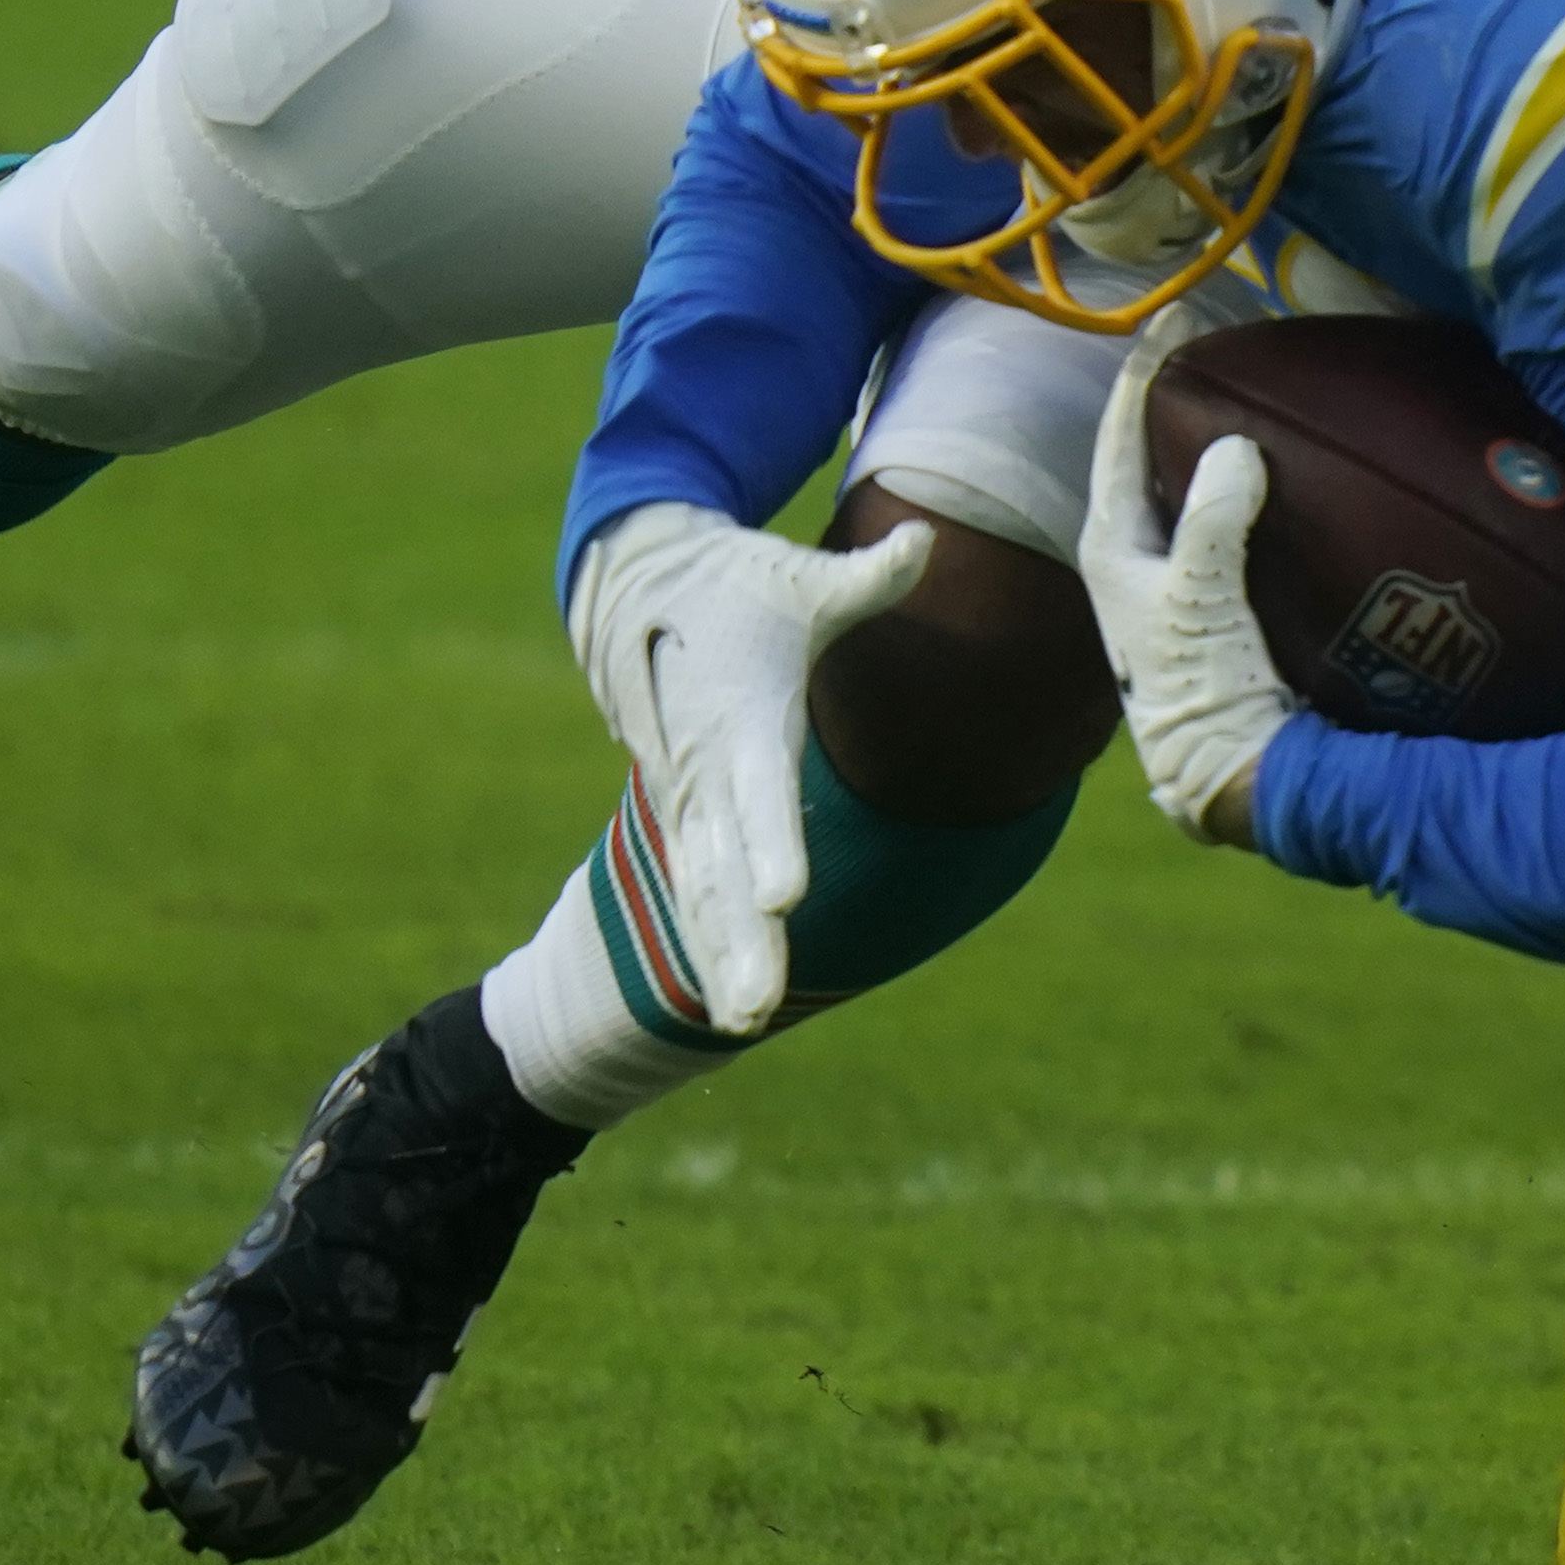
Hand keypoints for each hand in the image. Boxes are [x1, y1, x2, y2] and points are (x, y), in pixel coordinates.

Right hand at [564, 501, 935, 1031]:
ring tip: (747, 1024)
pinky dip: (710, 951)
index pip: (758, 791)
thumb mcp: (799, 578)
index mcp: (741, 717)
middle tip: (757, 1005)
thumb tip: (928, 541)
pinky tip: (735, 1016)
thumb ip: (867, 577)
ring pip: (703, 896)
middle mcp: (707, 772)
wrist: (636, 588)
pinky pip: (696, 895)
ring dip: (723, 962)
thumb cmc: (739, 586)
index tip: (784, 897)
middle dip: (739, 940)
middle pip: (723, 869)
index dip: (769, 843)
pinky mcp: (686, 819)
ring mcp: (689, 802)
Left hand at [1078, 320, 1294, 840]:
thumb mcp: (1200, 594)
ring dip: (1210, 438)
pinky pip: (1221, 518)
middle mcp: (1133, 553)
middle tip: (1219, 341)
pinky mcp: (1210, 598)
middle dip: (1178, 396)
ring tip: (1249, 388)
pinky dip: (1242, 483)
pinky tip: (1278, 466)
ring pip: (1185, 484)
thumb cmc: (1200, 682)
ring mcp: (1171, 576)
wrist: (1227, 766)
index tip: (1175, 316)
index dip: (1145, 372)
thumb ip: (1213, 516)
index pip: (1120, 435)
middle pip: (1151, 453)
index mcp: (1112, 543)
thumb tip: (1234, 444)